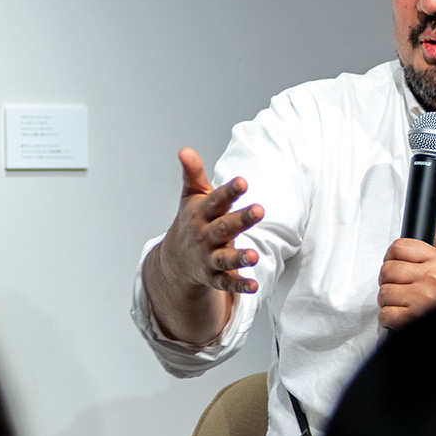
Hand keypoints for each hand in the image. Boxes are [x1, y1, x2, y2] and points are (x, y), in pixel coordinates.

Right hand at [146, 148, 264, 343]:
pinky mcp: (214, 277)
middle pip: (224, 227)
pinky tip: (254, 286)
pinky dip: (239, 284)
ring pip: (225, 258)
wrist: (175, 259)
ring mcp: (209, 258)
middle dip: (241, 220)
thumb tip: (185, 150)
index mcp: (202, 214)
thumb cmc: (192, 220)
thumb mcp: (191, 196)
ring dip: (239, 257)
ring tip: (254, 255)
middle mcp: (205, 236)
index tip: (243, 181)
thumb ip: (193, 174)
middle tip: (260, 209)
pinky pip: (227, 282)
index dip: (229, 191)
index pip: (216, 201)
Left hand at [377, 221, 435, 329]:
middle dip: (388, 281)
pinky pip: (385, 314)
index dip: (392, 257)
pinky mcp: (412, 318)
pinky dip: (388, 318)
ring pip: (384, 293)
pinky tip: (399, 316)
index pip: (399, 247)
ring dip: (388, 301)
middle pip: (387, 270)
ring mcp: (421, 298)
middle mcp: (431, 277)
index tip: (396, 265)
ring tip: (401, 303)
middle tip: (398, 287)